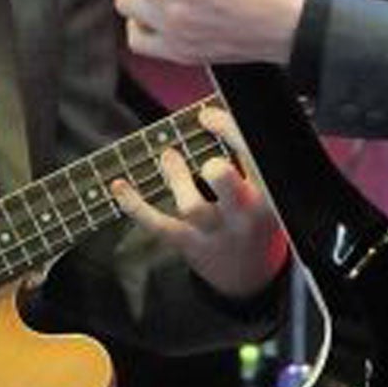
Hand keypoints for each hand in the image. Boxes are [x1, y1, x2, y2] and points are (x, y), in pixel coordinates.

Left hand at [113, 106, 288, 298]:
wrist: (249, 276)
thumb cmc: (254, 216)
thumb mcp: (264, 190)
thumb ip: (246, 156)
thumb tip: (210, 111)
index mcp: (268, 196)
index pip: (256, 160)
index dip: (231, 133)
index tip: (208, 115)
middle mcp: (244, 216)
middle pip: (232, 191)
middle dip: (220, 175)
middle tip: (209, 162)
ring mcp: (215, 233)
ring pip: (192, 207)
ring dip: (177, 178)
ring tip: (169, 157)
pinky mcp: (189, 245)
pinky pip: (159, 225)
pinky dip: (135, 206)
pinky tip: (119, 186)